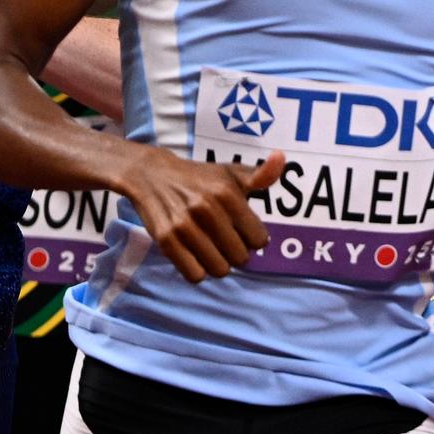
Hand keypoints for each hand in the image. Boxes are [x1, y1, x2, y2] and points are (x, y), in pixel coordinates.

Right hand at [122, 148, 286, 281]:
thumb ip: (261, 175)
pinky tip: (195, 256)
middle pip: (240, 258)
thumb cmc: (199, 178)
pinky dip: (198, 271)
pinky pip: (194, 275)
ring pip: (219, 270)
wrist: (152, 175)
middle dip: (237, 253)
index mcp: (226, 192)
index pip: (259, 239)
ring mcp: (184, 225)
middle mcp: (206, 208)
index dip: (254, 240)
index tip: (244, 232)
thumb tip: (281, 158)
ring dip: (218, 265)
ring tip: (212, 250)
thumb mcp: (230, 173)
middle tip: (226, 242)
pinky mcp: (166, 239)